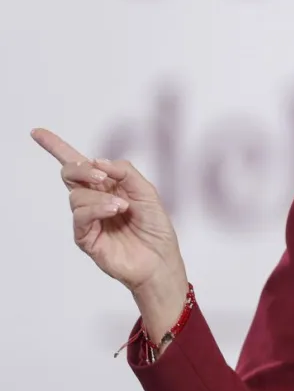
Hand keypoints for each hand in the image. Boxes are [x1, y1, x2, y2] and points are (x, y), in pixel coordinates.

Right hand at [31, 128, 187, 318]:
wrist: (160, 258)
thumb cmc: (155, 227)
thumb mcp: (146, 191)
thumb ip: (125, 172)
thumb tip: (97, 161)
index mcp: (107, 186)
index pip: (78, 164)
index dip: (56, 147)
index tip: (37, 132)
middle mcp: (94, 200)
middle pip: (69, 174)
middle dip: (80, 169)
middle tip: (99, 175)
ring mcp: (88, 219)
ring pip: (76, 195)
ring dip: (99, 196)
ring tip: (122, 207)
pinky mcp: (85, 237)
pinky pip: (80, 215)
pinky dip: (96, 208)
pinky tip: (114, 210)